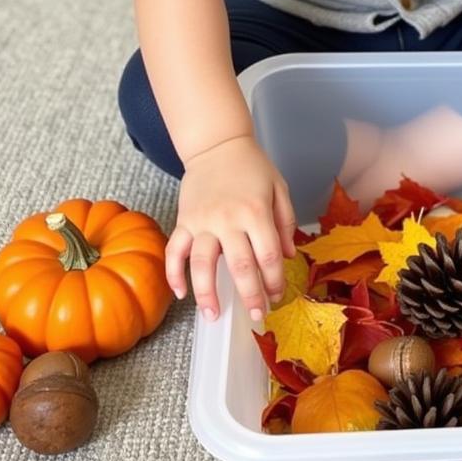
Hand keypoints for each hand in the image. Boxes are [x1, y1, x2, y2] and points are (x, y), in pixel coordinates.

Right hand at [166, 135, 297, 321]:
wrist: (218, 145)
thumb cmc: (252, 166)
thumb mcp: (279, 188)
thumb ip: (286, 222)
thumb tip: (288, 256)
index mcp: (256, 212)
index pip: (268, 255)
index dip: (274, 280)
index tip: (276, 295)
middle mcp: (229, 219)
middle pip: (240, 266)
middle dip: (249, 296)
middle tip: (257, 315)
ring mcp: (203, 221)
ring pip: (202, 264)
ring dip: (207, 294)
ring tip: (214, 316)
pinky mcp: (184, 221)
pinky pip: (174, 251)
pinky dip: (173, 274)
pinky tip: (181, 293)